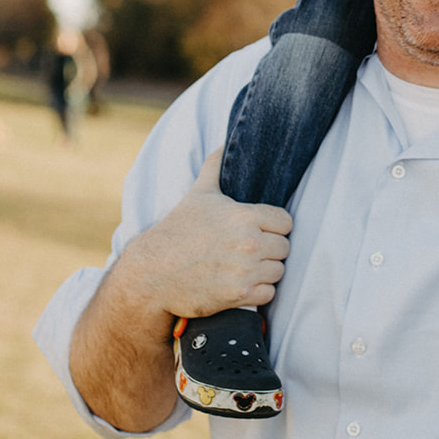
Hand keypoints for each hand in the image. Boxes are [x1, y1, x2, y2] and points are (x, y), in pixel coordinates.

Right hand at [134, 150, 293, 318]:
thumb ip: (216, 165)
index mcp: (244, 216)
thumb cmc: (178, 231)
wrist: (152, 273)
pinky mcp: (239, 296)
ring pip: (278, 271)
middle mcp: (249, 243)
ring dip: (265, 271)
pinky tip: (242, 284)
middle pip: (284, 247)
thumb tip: (225, 142)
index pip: (286, 222)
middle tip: (249, 250)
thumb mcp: (199, 194)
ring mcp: (245, 271)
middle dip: (270, 249)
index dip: (274, 227)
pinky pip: (268, 294)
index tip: (259, 230)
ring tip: (245, 267)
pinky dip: (259, 291)